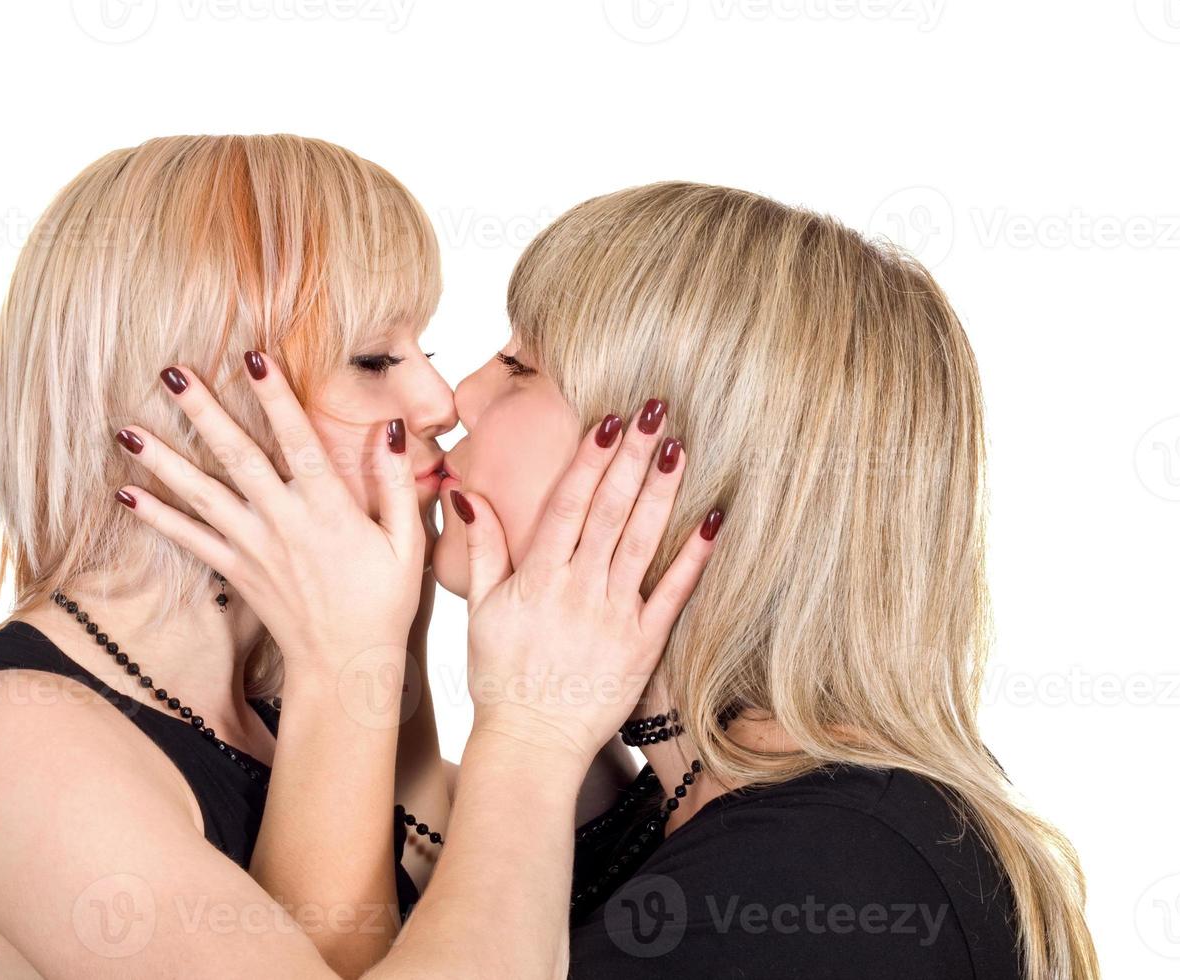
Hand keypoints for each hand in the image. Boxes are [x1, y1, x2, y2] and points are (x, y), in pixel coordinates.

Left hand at [114, 352, 423, 679]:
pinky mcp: (235, 570)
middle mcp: (284, 522)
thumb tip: (389, 427)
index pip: (299, 441)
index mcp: (329, 510)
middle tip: (170, 371)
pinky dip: (156, 516)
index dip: (277, 398)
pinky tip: (125, 492)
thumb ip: (397, 483)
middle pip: (237, 456)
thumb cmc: (383, 602)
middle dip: (203, 410)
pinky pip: (189, 539)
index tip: (254, 356)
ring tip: (126, 428)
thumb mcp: (407, 542)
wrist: (344, 666)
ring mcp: (253, 547)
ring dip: (163, 459)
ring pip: (201, 494)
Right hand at [451, 408, 719, 766]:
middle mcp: (578, 589)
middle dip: (633, 459)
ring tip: (681, 447)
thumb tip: (467, 493)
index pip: (568, 503)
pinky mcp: (642, 645)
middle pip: (609, 511)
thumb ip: (481, 548)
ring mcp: (613, 616)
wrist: (529, 743)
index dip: (590, 458)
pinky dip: (694, 558)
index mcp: (538, 577)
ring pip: (641, 542)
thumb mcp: (479, 609)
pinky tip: (712, 521)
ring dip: (662, 493)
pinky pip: (672, 594)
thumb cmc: (501, 677)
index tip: (610, 419)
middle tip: (657, 411)